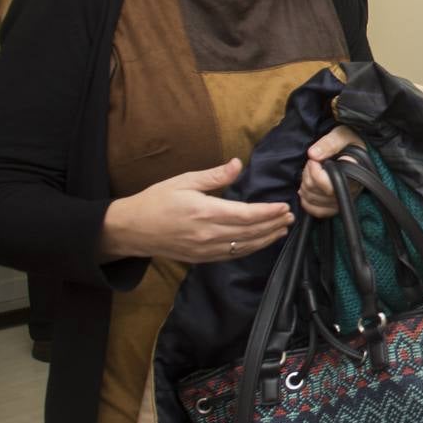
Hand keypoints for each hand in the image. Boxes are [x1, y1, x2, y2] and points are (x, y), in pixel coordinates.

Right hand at [100, 158, 293, 262]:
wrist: (132, 229)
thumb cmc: (156, 200)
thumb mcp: (184, 181)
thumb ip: (215, 176)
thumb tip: (238, 164)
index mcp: (205, 212)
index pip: (246, 215)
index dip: (269, 213)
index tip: (284, 207)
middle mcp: (208, 234)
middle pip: (250, 233)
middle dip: (273, 225)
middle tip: (291, 217)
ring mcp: (205, 250)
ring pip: (244, 247)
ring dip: (266, 239)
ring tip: (282, 230)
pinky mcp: (201, 259)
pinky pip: (232, 255)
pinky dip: (250, 249)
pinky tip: (260, 242)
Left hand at [299, 126, 365, 217]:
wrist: (354, 150)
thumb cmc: (350, 142)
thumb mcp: (343, 135)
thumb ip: (330, 143)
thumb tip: (313, 155)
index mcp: (355, 175)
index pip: (329, 185)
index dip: (315, 172)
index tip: (313, 159)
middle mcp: (350, 191)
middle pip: (318, 192)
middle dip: (307, 175)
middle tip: (312, 162)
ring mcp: (342, 200)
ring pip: (314, 200)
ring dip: (305, 185)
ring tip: (310, 172)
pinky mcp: (335, 207)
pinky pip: (316, 211)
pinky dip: (306, 200)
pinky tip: (307, 188)